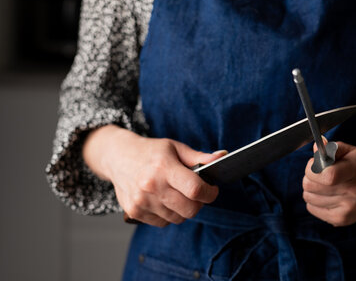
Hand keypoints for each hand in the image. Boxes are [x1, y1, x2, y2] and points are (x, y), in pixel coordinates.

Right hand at [83, 125, 224, 226]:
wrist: (117, 157)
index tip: (212, 190)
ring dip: (183, 209)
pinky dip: (168, 214)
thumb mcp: (175, 148)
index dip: (210, 192)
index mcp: (163, 168)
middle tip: (196, 193)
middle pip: (190, 209)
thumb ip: (199, 156)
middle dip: (199, 203)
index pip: (195, 189)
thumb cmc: (150, 151)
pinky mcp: (134, 212)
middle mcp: (151, 186)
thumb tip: (222, 157)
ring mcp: (142, 202)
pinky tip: (163, 199)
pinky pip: (163, 223)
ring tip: (177, 194)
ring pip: (178, 218)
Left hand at [302, 141, 355, 226]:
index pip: (329, 175)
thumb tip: (316, 146)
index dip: (313, 169)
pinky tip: (326, 195)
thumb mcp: (349, 152)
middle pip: (312, 186)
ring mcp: (348, 209)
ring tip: (324, 184)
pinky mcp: (341, 220)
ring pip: (308, 197)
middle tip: (317, 173)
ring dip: (311, 189)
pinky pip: (311, 208)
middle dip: (309, 176)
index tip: (313, 165)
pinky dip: (314, 201)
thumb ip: (331, 148)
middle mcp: (355, 191)